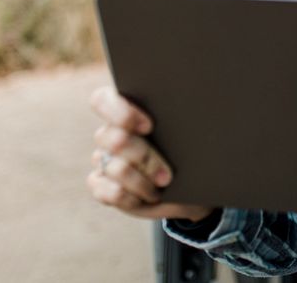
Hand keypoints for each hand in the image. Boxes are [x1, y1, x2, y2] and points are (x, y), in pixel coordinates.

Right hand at [87, 85, 213, 221]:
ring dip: (143, 182)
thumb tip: (189, 104)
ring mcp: (103, 158)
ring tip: (164, 185)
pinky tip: (149, 196)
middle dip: (144, 157)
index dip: (121, 113)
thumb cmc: (193, 149)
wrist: (195, 184)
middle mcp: (110, 131)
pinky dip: (131, 197)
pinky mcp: (101, 185)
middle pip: (113, 138)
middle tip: (168, 173)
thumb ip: (181, 115)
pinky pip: (106, 192)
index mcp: (127, 107)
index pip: (103, 100)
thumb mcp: (192, 131)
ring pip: (116, 168)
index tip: (149, 126)